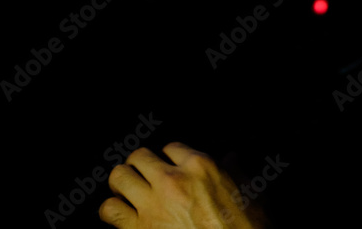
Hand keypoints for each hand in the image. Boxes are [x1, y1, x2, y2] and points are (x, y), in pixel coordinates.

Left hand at [99, 142, 262, 228]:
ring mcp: (153, 206)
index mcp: (200, 167)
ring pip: (119, 177)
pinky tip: (121, 214)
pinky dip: (112, 211)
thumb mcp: (252, 195)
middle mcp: (172, 181)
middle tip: (144, 176)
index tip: (170, 165)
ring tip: (128, 191)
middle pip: (139, 156)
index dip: (170, 157)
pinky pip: (109, 210)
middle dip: (140, 165)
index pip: (172, 147)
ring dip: (122, 184)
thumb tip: (231, 159)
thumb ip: (237, 172)